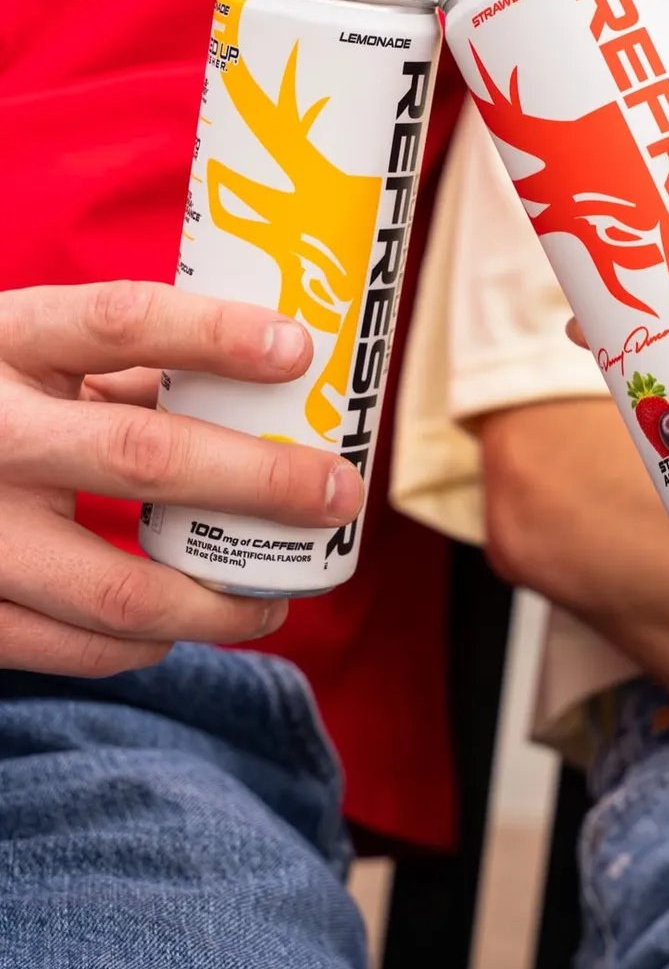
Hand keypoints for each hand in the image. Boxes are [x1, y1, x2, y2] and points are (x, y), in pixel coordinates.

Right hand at [0, 281, 364, 675]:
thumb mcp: (27, 355)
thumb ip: (122, 368)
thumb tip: (265, 388)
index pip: (118, 321)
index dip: (214, 333)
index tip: (300, 349)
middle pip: (141, 456)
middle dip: (260, 480)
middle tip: (337, 493)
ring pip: (118, 586)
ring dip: (220, 601)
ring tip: (278, 598)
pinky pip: (70, 647)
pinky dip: (143, 645)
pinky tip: (183, 629)